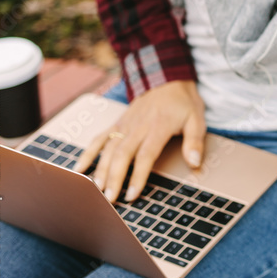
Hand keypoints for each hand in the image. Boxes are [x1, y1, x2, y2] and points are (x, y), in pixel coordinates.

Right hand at [74, 80, 206, 202]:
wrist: (166, 78)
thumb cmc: (183, 102)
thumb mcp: (197, 118)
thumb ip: (195, 141)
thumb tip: (195, 163)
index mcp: (158, 127)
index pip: (145, 155)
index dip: (138, 176)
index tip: (132, 194)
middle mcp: (138, 126)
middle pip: (122, 154)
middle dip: (115, 178)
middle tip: (110, 199)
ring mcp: (125, 125)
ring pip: (108, 149)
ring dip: (101, 170)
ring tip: (97, 190)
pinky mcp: (117, 123)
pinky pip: (100, 138)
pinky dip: (88, 153)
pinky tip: (79, 169)